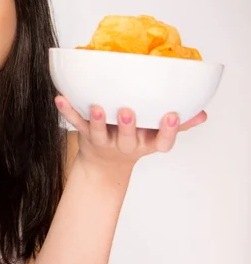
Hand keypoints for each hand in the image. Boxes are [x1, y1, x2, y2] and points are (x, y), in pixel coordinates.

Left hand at [55, 96, 206, 174]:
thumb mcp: (156, 136)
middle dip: (128, 126)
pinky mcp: (85, 136)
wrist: (104, 165)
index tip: (171, 115)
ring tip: (96, 106)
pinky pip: (75, 123)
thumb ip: (178, 125)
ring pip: (99, 133)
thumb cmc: (134, 141)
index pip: (161, 142)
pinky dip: (67, 111)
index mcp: (146, 143)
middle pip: (128, 139)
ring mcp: (103, 141)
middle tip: (127, 111)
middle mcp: (125, 145)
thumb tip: (202, 114)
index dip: (168, 131)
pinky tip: (60, 98)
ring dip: (97, 120)